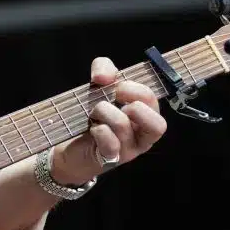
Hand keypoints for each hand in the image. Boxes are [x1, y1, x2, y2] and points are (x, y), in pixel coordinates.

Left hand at [51, 57, 168, 186]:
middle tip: (113, 99)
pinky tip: (93, 128)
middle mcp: (142, 135)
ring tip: (95, 113)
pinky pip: (110, 143)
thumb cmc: (94, 116)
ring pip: (123, 125)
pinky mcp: (111, 159)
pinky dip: (99, 130)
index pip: (153, 100)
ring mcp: (128, 149)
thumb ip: (105, 70)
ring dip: (104, 111)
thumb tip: (104, 76)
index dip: (135, 89)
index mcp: (146, 115)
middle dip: (132, 104)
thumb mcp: (100, 87)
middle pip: (157, 123)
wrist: (72, 147)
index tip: (117, 86)